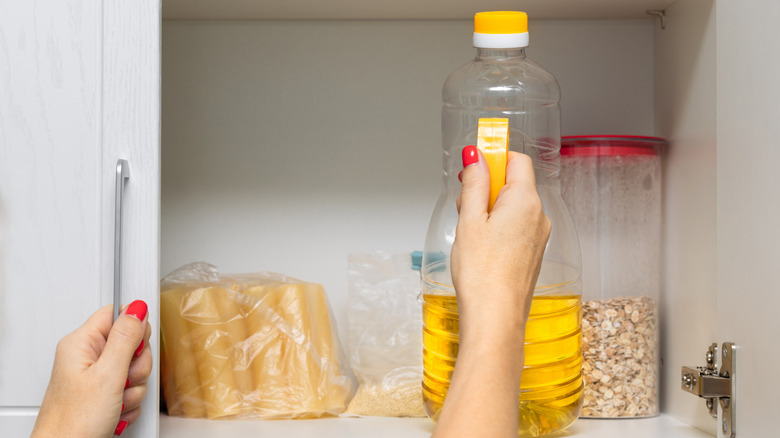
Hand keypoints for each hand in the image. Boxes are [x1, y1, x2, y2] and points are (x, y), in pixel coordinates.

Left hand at [31, 301, 151, 437]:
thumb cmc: (73, 421)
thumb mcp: (107, 375)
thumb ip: (125, 338)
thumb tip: (137, 308)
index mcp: (81, 343)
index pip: (116, 315)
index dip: (134, 328)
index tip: (136, 348)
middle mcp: (86, 357)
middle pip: (130, 344)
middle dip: (136, 367)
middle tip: (123, 381)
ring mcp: (95, 377)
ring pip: (134, 370)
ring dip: (133, 389)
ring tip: (116, 401)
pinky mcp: (103, 395)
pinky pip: (131, 389)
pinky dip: (129, 402)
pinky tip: (115, 411)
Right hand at [433, 146, 549, 437]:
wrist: (496, 318)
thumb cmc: (483, 274)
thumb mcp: (469, 220)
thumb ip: (474, 184)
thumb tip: (476, 157)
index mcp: (525, 201)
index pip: (517, 160)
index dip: (494, 156)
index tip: (474, 159)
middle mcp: (538, 216)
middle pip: (514, 183)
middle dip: (487, 185)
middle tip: (464, 202)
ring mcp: (538, 236)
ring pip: (513, 206)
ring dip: (490, 208)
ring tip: (469, 230)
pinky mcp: (532, 253)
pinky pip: (516, 226)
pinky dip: (498, 226)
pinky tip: (480, 245)